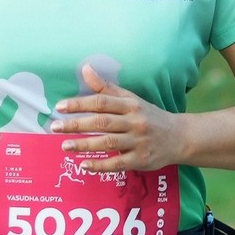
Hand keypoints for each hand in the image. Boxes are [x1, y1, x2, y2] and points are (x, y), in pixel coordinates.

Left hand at [52, 64, 185, 171]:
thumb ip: (106, 88)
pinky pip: (118, 163)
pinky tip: (84, 165)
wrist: (180, 137)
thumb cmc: (150, 116)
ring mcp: (138, 141)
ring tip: (65, 146)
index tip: (59, 107)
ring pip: (108, 143)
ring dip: (84, 145)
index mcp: (131, 105)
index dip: (79, 103)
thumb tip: (85, 69)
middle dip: (76, 124)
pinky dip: (100, 165)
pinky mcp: (141, 159)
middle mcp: (135, 122)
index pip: (101, 102)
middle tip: (54, 127)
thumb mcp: (131, 99)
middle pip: (102, 122)